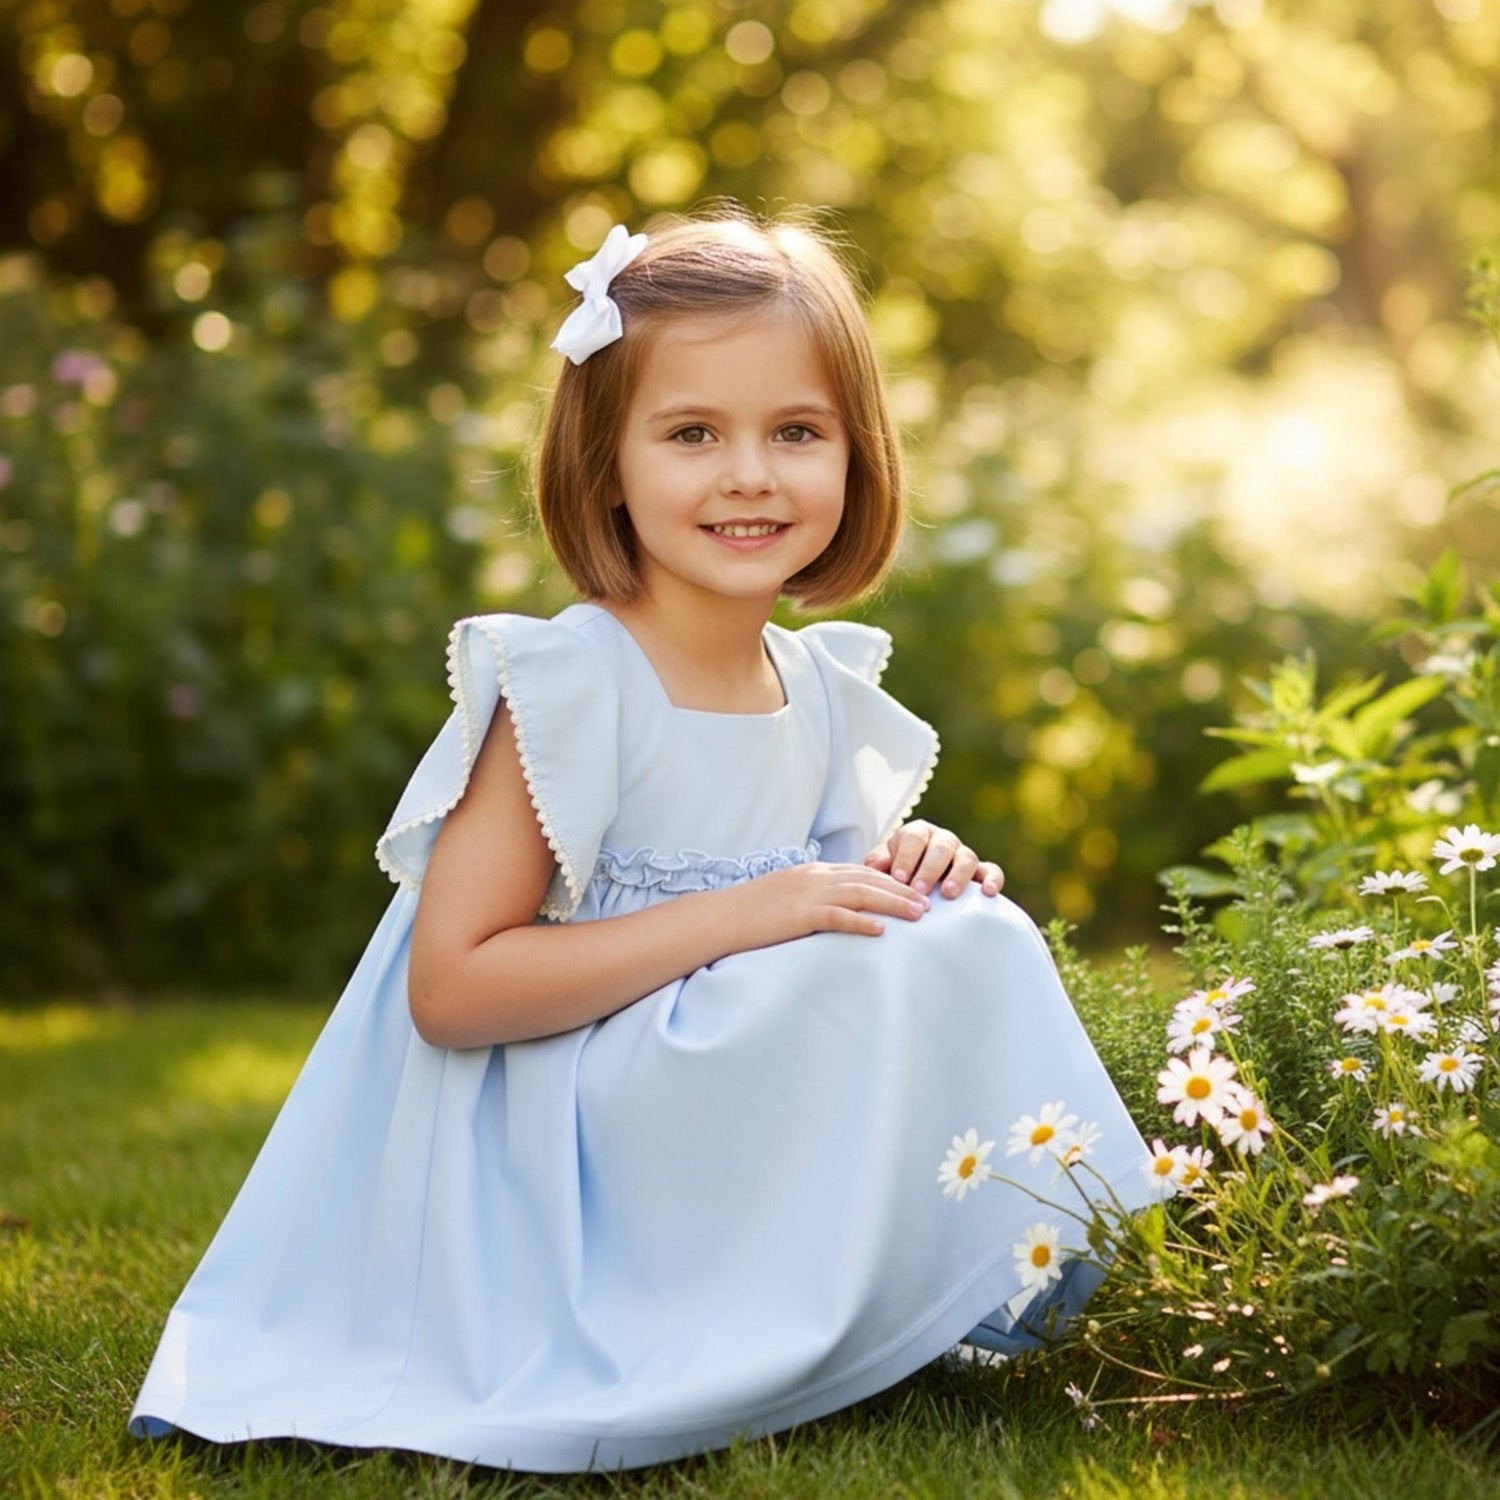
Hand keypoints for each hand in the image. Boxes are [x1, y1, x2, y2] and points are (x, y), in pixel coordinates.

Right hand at [723, 861, 930, 948]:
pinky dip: (861, 922)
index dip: (889, 880)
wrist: (720, 917)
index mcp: (812, 873)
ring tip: (918, 915)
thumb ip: (811, 897)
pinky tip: (881, 931)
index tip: (913, 889)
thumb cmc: (750, 913)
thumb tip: (833, 909)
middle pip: (868, 879)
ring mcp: (807, 895)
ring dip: (893, 904)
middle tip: (928, 903)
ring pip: (861, 894)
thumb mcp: (785, 896)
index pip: (860, 871)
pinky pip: (837, 917)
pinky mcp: (799, 916)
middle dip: (901, 890)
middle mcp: (814, 878)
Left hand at [864, 820, 1004, 898]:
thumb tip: (877, 866)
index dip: (907, 856)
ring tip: (949, 894)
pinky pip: (992, 870)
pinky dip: (993, 879)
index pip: (914, 838)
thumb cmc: (895, 873)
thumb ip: (878, 863)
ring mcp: (962, 855)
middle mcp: (942, 840)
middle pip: (941, 847)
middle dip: (929, 869)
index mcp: (917, 834)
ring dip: (959, 875)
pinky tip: (988, 893)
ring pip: (967, 857)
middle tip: (919, 890)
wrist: (914, 882)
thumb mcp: (882, 865)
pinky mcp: (980, 871)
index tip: (898, 877)